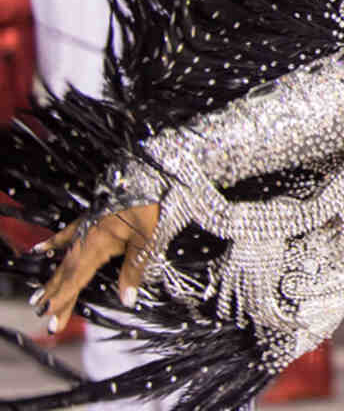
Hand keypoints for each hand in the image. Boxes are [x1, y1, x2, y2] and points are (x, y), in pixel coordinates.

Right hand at [28, 204, 158, 332]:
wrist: (149, 180)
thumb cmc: (149, 206)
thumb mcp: (147, 240)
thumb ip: (134, 270)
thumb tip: (127, 299)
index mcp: (99, 243)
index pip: (77, 277)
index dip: (64, 297)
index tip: (50, 315)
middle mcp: (87, 236)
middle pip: (68, 272)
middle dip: (57, 297)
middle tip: (46, 320)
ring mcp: (87, 227)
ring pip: (65, 258)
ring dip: (53, 279)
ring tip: (37, 298)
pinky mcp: (91, 218)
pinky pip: (67, 233)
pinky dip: (54, 242)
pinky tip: (40, 250)